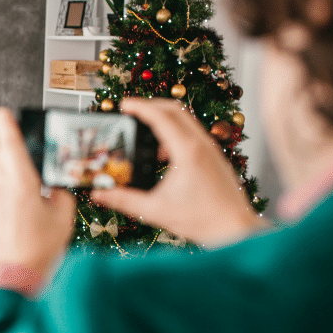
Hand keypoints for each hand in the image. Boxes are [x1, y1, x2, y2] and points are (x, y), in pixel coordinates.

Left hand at [0, 108, 75, 278]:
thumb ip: (60, 195)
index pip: (10, 142)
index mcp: (23, 182)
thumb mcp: (63, 220)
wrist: (12, 281)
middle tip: (20, 187)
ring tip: (2, 204)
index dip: (6, 124)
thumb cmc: (38, 252)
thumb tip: (53, 187)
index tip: (2, 115)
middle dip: (8, 165)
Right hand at [91, 98, 267, 246]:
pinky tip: (162, 153)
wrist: (234, 228)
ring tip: (143, 128)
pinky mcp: (214, 155)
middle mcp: (201, 144)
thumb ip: (123, 200)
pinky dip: (175, 130)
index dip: (140, 107)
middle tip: (130, 109)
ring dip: (164, 117)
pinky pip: (192, 131)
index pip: (161, 117)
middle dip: (150, 104)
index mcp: (187, 152)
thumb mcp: (155, 210)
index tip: (123, 104)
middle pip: (174, 109)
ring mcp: (210, 147)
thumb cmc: (201, 220)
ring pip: (185, 118)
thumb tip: (98, 194)